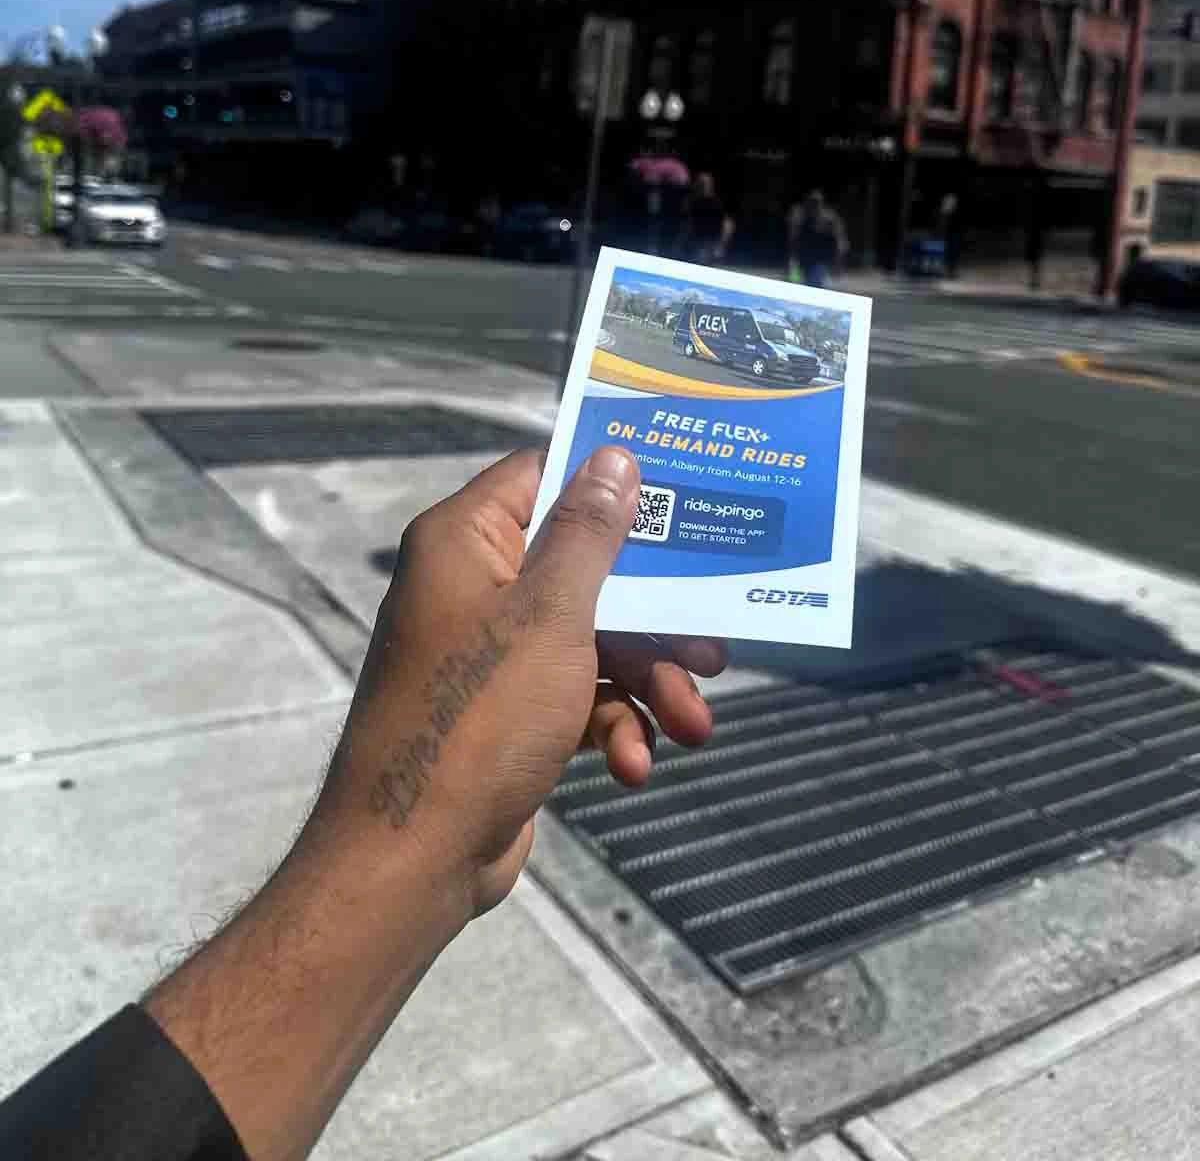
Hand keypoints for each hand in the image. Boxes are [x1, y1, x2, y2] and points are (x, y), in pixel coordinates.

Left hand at [311, 446, 726, 915]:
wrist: (412, 857)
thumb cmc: (477, 718)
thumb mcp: (549, 614)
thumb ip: (588, 533)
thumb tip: (614, 457)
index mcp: (466, 542)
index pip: (542, 478)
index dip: (609, 484)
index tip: (680, 495)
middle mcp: (474, 588)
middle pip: (586, 571)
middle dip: (654, 618)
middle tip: (713, 644)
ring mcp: (490, 656)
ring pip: (593, 642)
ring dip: (647, 683)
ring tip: (693, 726)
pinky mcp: (508, 715)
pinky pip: (575, 699)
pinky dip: (611, 727)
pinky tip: (632, 765)